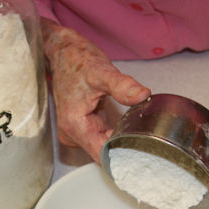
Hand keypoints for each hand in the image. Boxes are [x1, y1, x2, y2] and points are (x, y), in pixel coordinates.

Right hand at [40, 18, 150, 162]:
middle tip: (144, 138)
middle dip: (123, 147)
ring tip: (134, 130)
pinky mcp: (79, 129)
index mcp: (74, 125)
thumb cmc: (78, 61)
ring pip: (101, 147)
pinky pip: (99, 139)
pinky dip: (112, 134)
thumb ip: (122, 86)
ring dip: (117, 141)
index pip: (101, 154)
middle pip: (102, 153)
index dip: (121, 156)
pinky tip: (123, 127)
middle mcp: (71, 133)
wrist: (63, 52)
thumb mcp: (102, 71)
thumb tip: (142, 95)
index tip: (142, 152)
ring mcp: (74, 132)